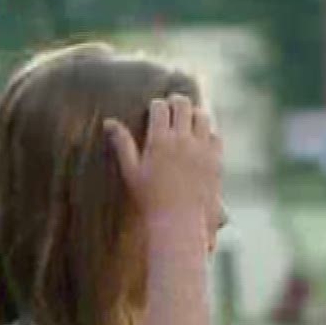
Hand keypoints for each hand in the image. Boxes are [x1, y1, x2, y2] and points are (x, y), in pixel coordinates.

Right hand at [104, 94, 223, 244]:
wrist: (180, 222)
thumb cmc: (150, 199)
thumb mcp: (131, 171)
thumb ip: (122, 144)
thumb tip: (109, 121)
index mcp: (160, 140)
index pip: (160, 108)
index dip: (157, 106)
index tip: (155, 109)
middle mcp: (183, 140)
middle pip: (183, 105)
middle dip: (176, 102)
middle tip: (173, 106)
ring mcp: (202, 149)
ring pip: (202, 117)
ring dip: (194, 114)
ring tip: (188, 119)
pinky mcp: (216, 160)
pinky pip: (216, 136)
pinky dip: (209, 132)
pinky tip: (202, 137)